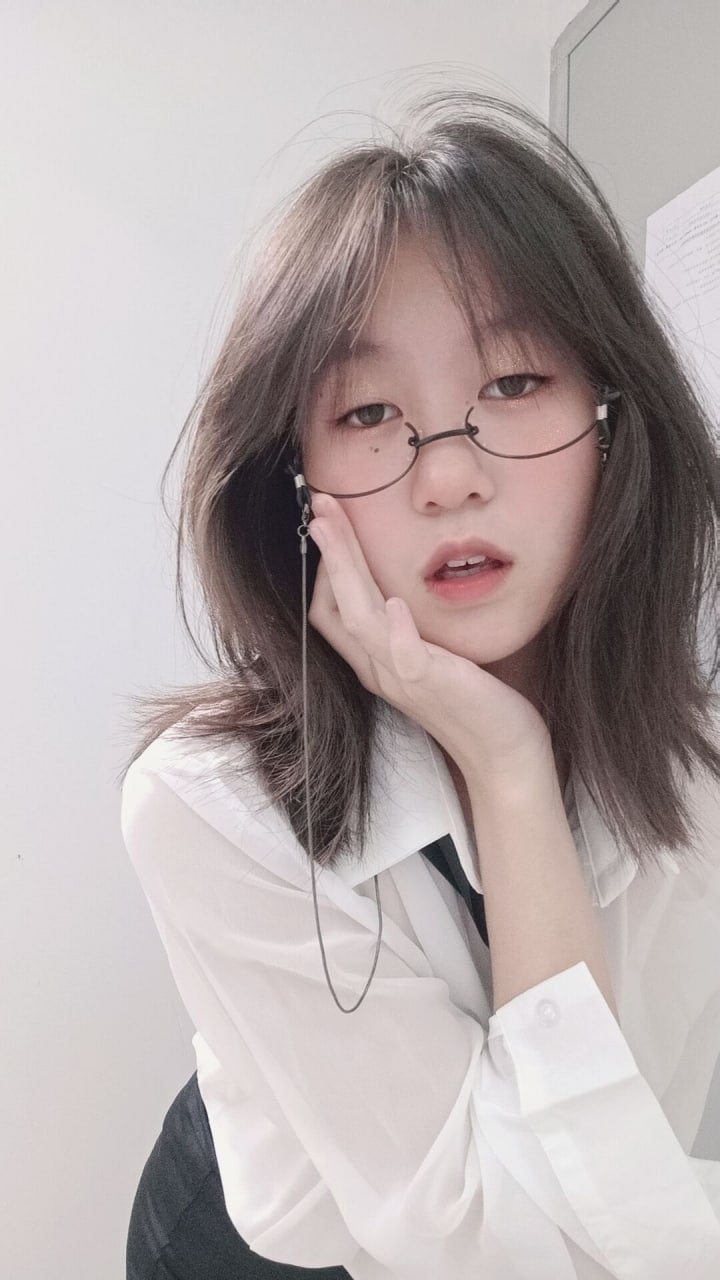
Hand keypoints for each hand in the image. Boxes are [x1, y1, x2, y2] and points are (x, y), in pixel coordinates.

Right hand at [306, 493, 555, 796]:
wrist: (505, 755)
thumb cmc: (477, 703)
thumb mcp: (435, 658)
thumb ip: (412, 629)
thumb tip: (402, 590)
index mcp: (377, 662)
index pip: (330, 610)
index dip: (325, 565)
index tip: (329, 520)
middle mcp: (380, 670)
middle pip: (334, 605)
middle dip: (327, 551)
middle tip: (320, 503)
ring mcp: (403, 678)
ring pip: (358, 619)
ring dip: (344, 569)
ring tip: (332, 526)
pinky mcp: (434, 685)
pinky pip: (405, 656)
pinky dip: (395, 629)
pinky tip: (394, 601)